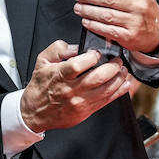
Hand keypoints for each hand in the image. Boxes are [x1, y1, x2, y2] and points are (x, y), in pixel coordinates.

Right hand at [20, 40, 134, 131]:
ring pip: (106, 89)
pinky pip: (106, 101)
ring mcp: (79, 102)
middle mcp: (70, 89)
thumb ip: (58, 49)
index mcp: (59, 75)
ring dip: (118, 78)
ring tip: (122, 70)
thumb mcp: (42, 61)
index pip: (79, 64)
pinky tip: (123, 84)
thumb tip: (76, 47)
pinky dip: (118, 92)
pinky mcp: (85, 111)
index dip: (92, 56)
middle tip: (117, 61)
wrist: (35, 112)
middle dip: (113, 67)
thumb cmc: (40, 86)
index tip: (97, 53)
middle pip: (98, 77)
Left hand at [73, 0, 158, 54]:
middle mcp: (138, 5)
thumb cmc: (144, 2)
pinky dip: (94, 25)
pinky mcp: (129, 37)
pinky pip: (108, 31)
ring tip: (77, 7)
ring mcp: (134, 22)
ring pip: (107, 15)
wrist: (157, 32)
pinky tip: (85, 21)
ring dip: (89, 11)